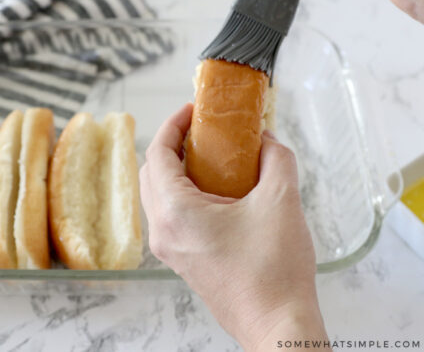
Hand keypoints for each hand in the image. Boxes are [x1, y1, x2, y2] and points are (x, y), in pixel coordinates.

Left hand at [140, 104, 329, 350]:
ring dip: (177, 169)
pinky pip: (170, 215)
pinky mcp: (181, 259)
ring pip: (158, 195)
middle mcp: (162, 230)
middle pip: (151, 172)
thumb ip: (275, 158)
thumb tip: (267, 140)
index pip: (157, 153)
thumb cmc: (275, 270)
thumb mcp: (282, 200)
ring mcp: (169, 248)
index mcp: (175, 211)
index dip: (173, 124)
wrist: (276, 324)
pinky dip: (183, 193)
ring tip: (211, 156)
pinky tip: (217, 190)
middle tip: (203, 130)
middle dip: (173, 144)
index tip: (193, 110)